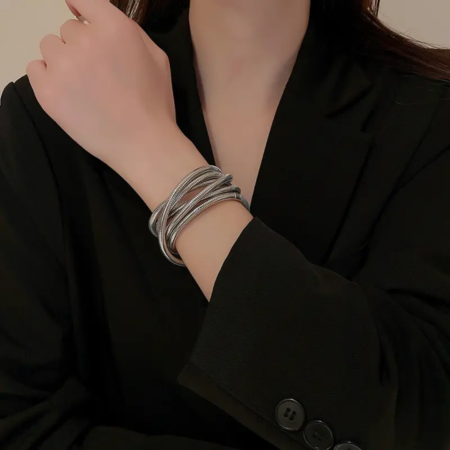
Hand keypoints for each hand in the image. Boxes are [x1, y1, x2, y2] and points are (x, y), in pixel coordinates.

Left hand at [26, 0, 192, 183]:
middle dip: (80, 46)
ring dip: (63, 60)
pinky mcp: (47, 91)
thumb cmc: (155, 103)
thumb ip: (127, 30)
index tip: (80, 17)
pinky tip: (68, 93)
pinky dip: (48, 77)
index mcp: (115, 28)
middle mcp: (85, 40)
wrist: (143, 144)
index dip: (80, 8)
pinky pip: (35, 68)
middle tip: (97, 74)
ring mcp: (63, 66)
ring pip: (50, 46)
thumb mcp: (157, 58)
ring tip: (83, 86)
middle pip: (68, 29)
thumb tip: (88, 13)